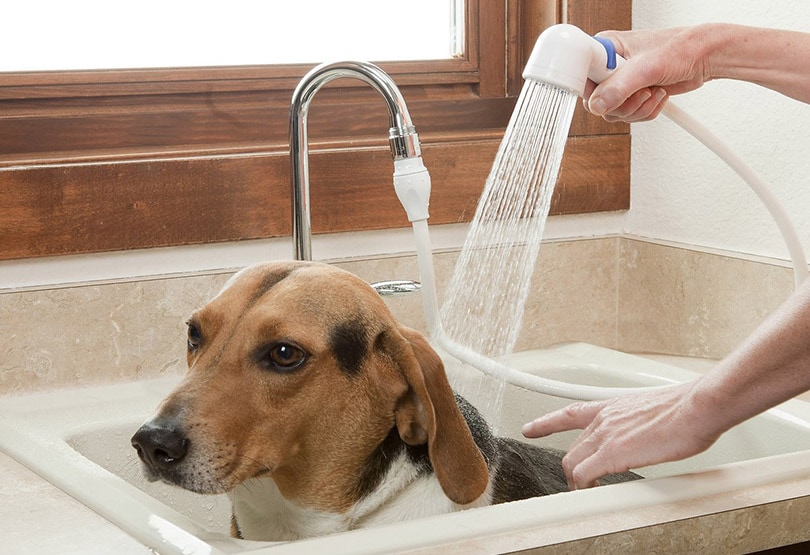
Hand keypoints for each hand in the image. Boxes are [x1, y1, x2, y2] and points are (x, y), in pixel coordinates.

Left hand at [522, 382, 719, 489]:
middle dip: (571, 468)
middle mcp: (604, 419)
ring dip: (577, 481)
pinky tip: (590, 495)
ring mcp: (605, 435)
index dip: (547, 422)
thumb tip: (652, 436)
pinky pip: (585, 475)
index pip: (570, 413)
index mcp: (612, 407)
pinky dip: (584, 488)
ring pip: (573, 462)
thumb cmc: (686, 409)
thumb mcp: (654, 413)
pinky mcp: (613, 453)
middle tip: (579, 484)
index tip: (530, 428)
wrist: (697, 407)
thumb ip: (642, 425)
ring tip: (586, 494)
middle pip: (572, 448)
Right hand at [583, 27, 709, 121]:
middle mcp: (609, 66)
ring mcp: (620, 81)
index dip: (593, 90)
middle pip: (596, 101)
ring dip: (637, 109)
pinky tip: (656, 95)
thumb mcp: (646, 68)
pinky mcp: (631, 94)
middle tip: (640, 91)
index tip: (611, 91)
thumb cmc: (680, 49)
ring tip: (653, 91)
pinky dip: (645, 111)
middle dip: (622, 104)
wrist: (704, 57)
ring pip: (612, 112)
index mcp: (605, 49)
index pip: (581, 77)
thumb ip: (618, 88)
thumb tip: (597, 106)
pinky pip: (627, 115)